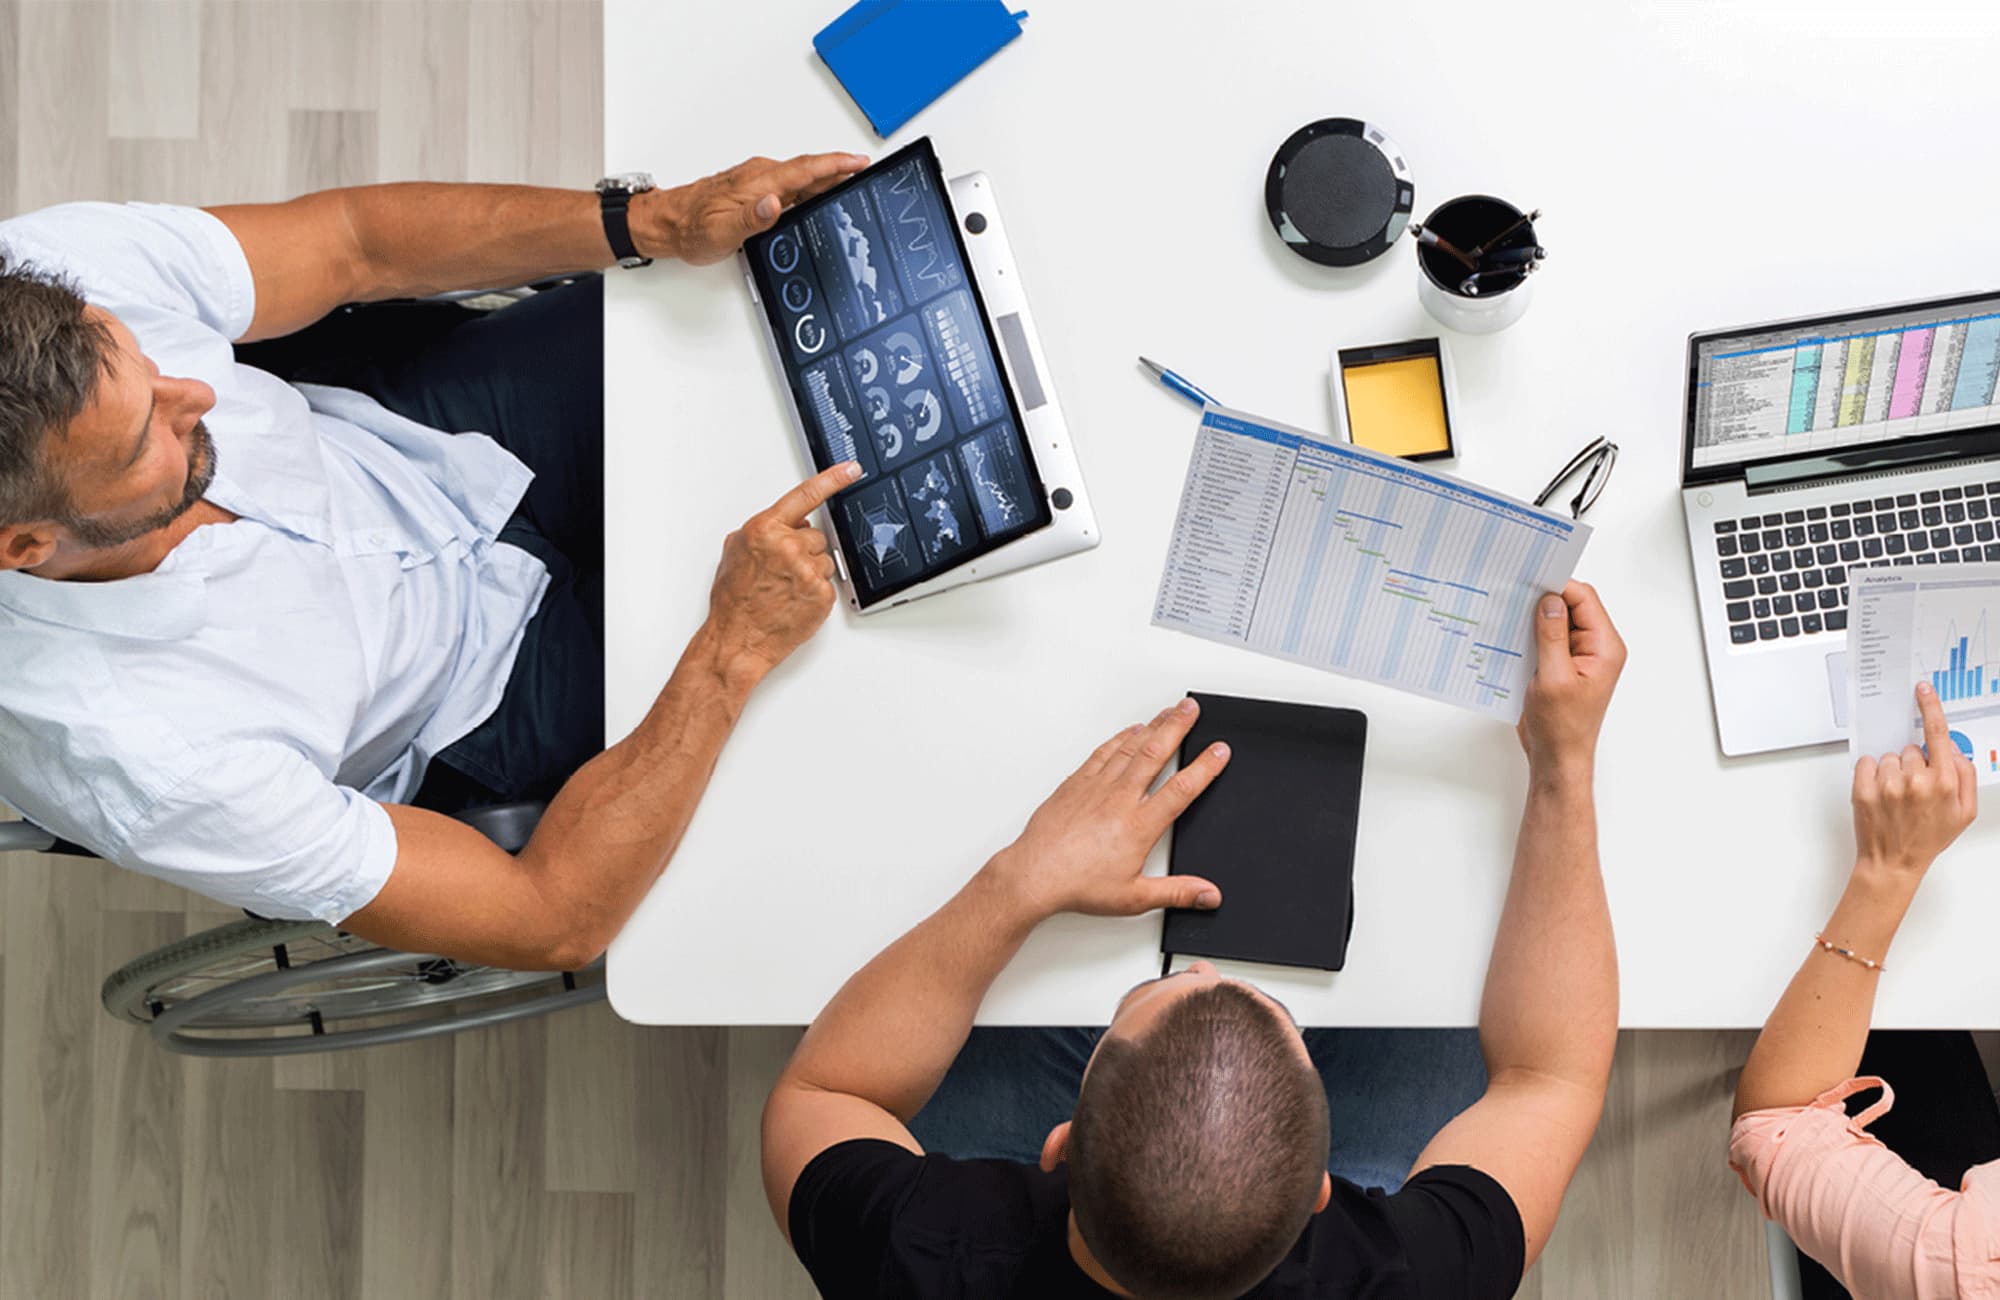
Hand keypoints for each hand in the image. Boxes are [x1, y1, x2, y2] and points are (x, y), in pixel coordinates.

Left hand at [640, 152, 868, 264]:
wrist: (668, 221)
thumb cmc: (691, 229)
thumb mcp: (721, 232)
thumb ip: (751, 218)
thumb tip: (773, 204)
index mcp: (758, 183)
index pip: (805, 169)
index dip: (836, 165)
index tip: (859, 162)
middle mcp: (759, 175)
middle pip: (808, 170)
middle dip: (839, 170)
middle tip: (865, 173)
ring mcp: (757, 179)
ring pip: (800, 175)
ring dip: (825, 178)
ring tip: (849, 184)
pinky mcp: (754, 186)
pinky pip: (789, 181)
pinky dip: (809, 185)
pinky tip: (815, 194)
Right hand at [705, 462, 858, 686]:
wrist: (738, 638)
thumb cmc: (734, 600)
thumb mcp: (736, 552)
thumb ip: (762, 531)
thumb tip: (782, 525)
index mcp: (765, 530)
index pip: (805, 495)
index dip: (832, 479)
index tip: (851, 469)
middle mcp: (788, 547)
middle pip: (816, 535)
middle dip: (803, 549)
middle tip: (783, 570)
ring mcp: (807, 571)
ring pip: (825, 559)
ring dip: (811, 571)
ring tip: (786, 588)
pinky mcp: (821, 593)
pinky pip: (828, 582)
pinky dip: (815, 591)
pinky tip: (795, 600)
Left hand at [985, 698, 1230, 921]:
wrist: (1035, 875)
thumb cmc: (1077, 884)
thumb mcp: (1134, 897)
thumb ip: (1176, 893)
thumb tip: (1207, 895)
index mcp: (1139, 826)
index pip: (1181, 789)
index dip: (1204, 768)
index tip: (1219, 751)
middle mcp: (1120, 800)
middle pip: (1156, 754)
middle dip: (1178, 727)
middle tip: (1191, 708)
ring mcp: (1096, 788)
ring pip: (1131, 748)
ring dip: (1153, 726)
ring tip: (1168, 711)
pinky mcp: (1076, 784)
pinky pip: (1103, 753)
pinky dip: (1120, 739)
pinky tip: (1130, 731)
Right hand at [1516, 580, 1625, 775]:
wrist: (1557, 758)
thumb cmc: (1562, 728)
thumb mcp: (1554, 677)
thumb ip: (1551, 635)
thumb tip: (1549, 600)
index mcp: (1605, 648)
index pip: (1584, 599)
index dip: (1557, 587)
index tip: (1530, 581)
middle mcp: (1595, 648)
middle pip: (1570, 606)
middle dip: (1543, 602)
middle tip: (1514, 598)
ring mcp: (1578, 657)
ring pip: (1555, 622)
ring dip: (1533, 621)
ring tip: (1509, 621)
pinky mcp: (1561, 665)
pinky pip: (1546, 639)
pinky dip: (1529, 637)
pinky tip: (1512, 641)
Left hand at [1852, 682, 1977, 879]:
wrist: (1893, 863)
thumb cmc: (1928, 839)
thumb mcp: (1964, 812)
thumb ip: (1965, 776)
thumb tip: (1954, 751)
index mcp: (1943, 782)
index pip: (1938, 735)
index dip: (1930, 708)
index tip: (1922, 689)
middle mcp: (1916, 780)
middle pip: (1911, 749)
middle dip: (1913, 764)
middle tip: (1914, 791)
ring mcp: (1888, 785)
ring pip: (1889, 758)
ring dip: (1892, 772)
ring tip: (1897, 797)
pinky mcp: (1863, 789)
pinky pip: (1867, 763)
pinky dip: (1871, 774)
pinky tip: (1880, 794)